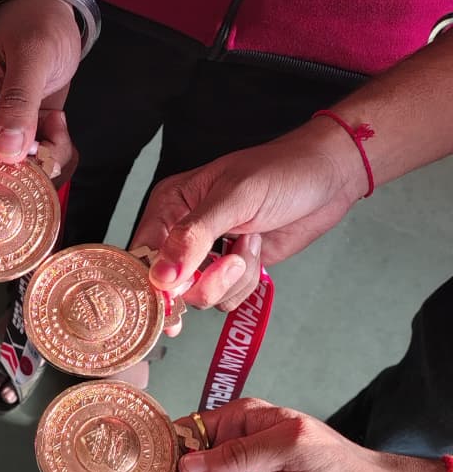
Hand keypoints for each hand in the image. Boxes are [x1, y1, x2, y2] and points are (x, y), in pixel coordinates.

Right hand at [0, 0, 80, 170]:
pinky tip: (59, 123)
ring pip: (22, 170)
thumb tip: (7, 151)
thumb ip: (19, 103)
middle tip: (50, 143)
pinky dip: (56, 151)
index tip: (23, 169)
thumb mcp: (30, 57)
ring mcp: (5, 130)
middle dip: (27, 168)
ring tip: (57, 124)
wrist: (50, 8)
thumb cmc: (34, 22)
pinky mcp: (28, 132)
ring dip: (47, 159)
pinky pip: (40, 159)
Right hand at [135, 119, 369, 309]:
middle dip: (204, 281)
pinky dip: (245, 284)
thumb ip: (193, 237)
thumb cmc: (282, 173)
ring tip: (250, 244)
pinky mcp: (231, 272)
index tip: (175, 293)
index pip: (143, 253)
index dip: (154, 279)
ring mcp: (207, 256)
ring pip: (199, 296)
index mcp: (171, 205)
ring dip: (231, 280)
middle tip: (230, 261)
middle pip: (169, 285)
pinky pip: (224, 299)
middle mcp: (182, 233)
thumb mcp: (234, 199)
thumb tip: (161, 277)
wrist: (329, 178)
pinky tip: (257, 251)